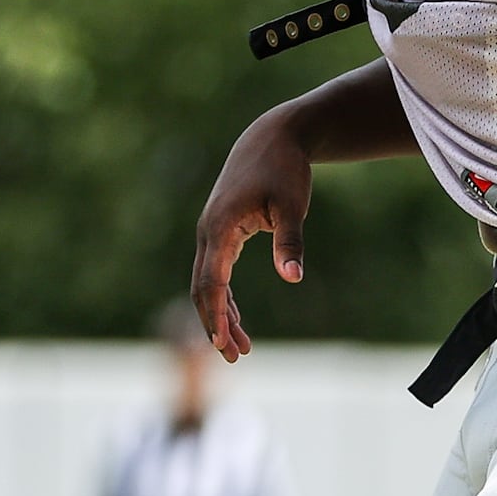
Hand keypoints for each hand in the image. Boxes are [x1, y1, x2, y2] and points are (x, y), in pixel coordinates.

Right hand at [190, 110, 314, 358]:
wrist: (273, 138)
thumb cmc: (285, 170)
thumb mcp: (293, 206)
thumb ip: (290, 241)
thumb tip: (293, 277)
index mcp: (220, 227)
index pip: (212, 281)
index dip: (216, 314)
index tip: (223, 344)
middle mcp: (209, 232)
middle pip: (204, 288)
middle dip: (216, 324)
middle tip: (235, 358)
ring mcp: (212, 232)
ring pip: (208, 283)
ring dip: (221, 315)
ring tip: (241, 347)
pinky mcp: (222, 232)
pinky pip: (216, 272)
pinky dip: (225, 297)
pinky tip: (237, 318)